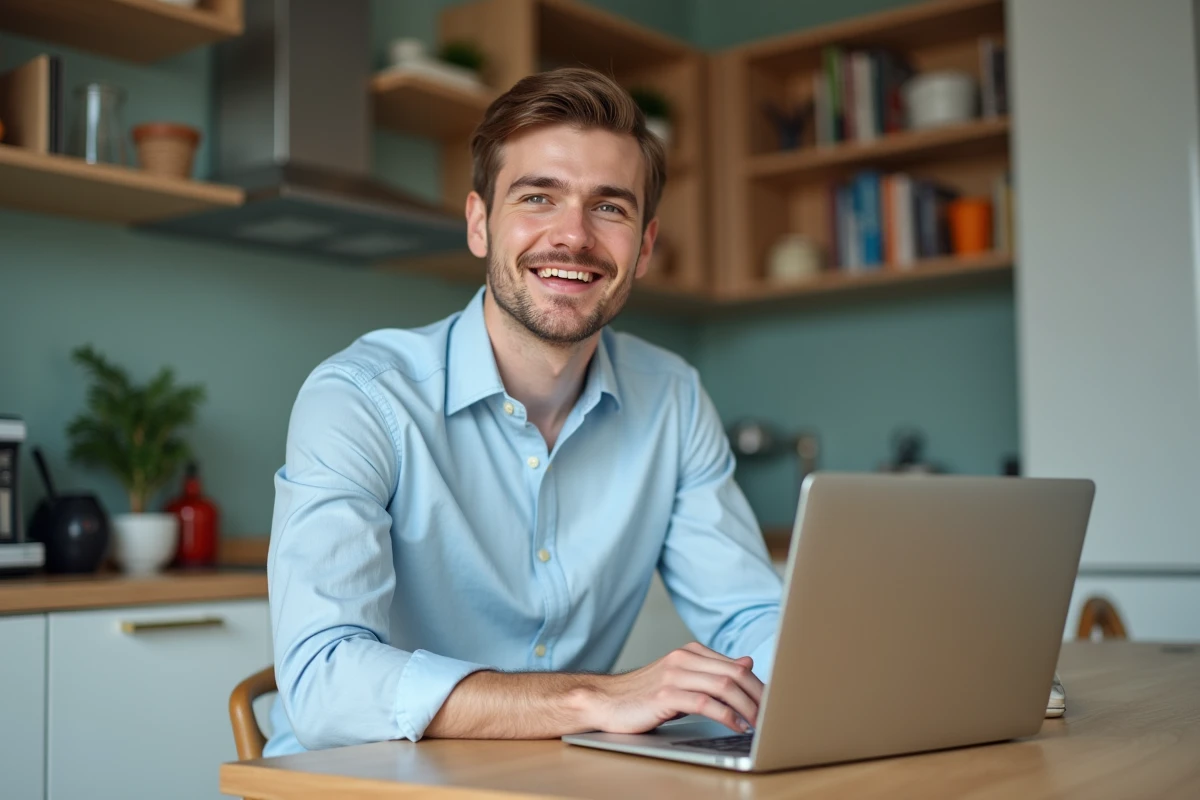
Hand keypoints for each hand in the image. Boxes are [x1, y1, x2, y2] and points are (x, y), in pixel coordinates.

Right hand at [582, 642, 762, 733]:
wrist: (606, 701)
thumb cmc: (645, 695)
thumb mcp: (683, 679)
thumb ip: (713, 671)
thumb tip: (747, 662)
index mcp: (690, 652)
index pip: (735, 666)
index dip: (758, 687)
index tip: (773, 704)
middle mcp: (683, 658)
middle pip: (734, 674)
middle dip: (758, 697)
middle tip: (772, 716)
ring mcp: (674, 675)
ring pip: (724, 686)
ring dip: (747, 708)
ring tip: (759, 724)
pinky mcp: (666, 695)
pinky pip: (706, 703)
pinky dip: (727, 716)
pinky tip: (736, 726)